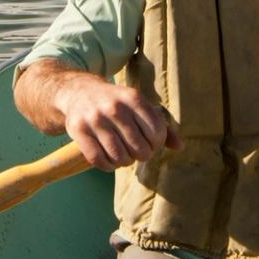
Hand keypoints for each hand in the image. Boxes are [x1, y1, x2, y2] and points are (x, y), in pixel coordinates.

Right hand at [54, 76, 180, 169]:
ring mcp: (94, 119)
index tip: (151, 143)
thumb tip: (180, 147)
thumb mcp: (139, 106)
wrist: (79, 92)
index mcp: (133, 97)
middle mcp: (114, 107)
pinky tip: (110, 160)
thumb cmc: (117, 104)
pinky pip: (98, 160)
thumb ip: (162, 125)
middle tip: (137, 151)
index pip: (156, 133)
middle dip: (141, 155)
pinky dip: (107, 166)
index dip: (157, 144)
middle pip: (139, 148)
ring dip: (125, 162)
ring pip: (119, 156)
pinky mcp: (78, 130)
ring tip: (124, 156)